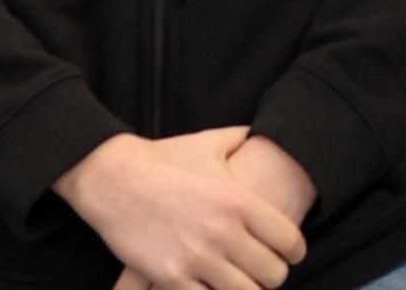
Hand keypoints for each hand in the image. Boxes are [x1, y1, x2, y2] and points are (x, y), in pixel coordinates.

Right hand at [53, 130, 304, 289]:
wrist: (110, 176)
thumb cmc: (163, 158)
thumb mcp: (210, 143)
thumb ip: (243, 139)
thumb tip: (262, 131)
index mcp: (240, 201)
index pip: (290, 242)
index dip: (295, 252)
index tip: (289, 254)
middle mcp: (223, 233)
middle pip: (273, 275)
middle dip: (272, 275)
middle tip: (263, 270)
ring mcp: (197, 258)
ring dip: (246, 289)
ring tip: (240, 280)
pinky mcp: (170, 277)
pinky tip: (211, 285)